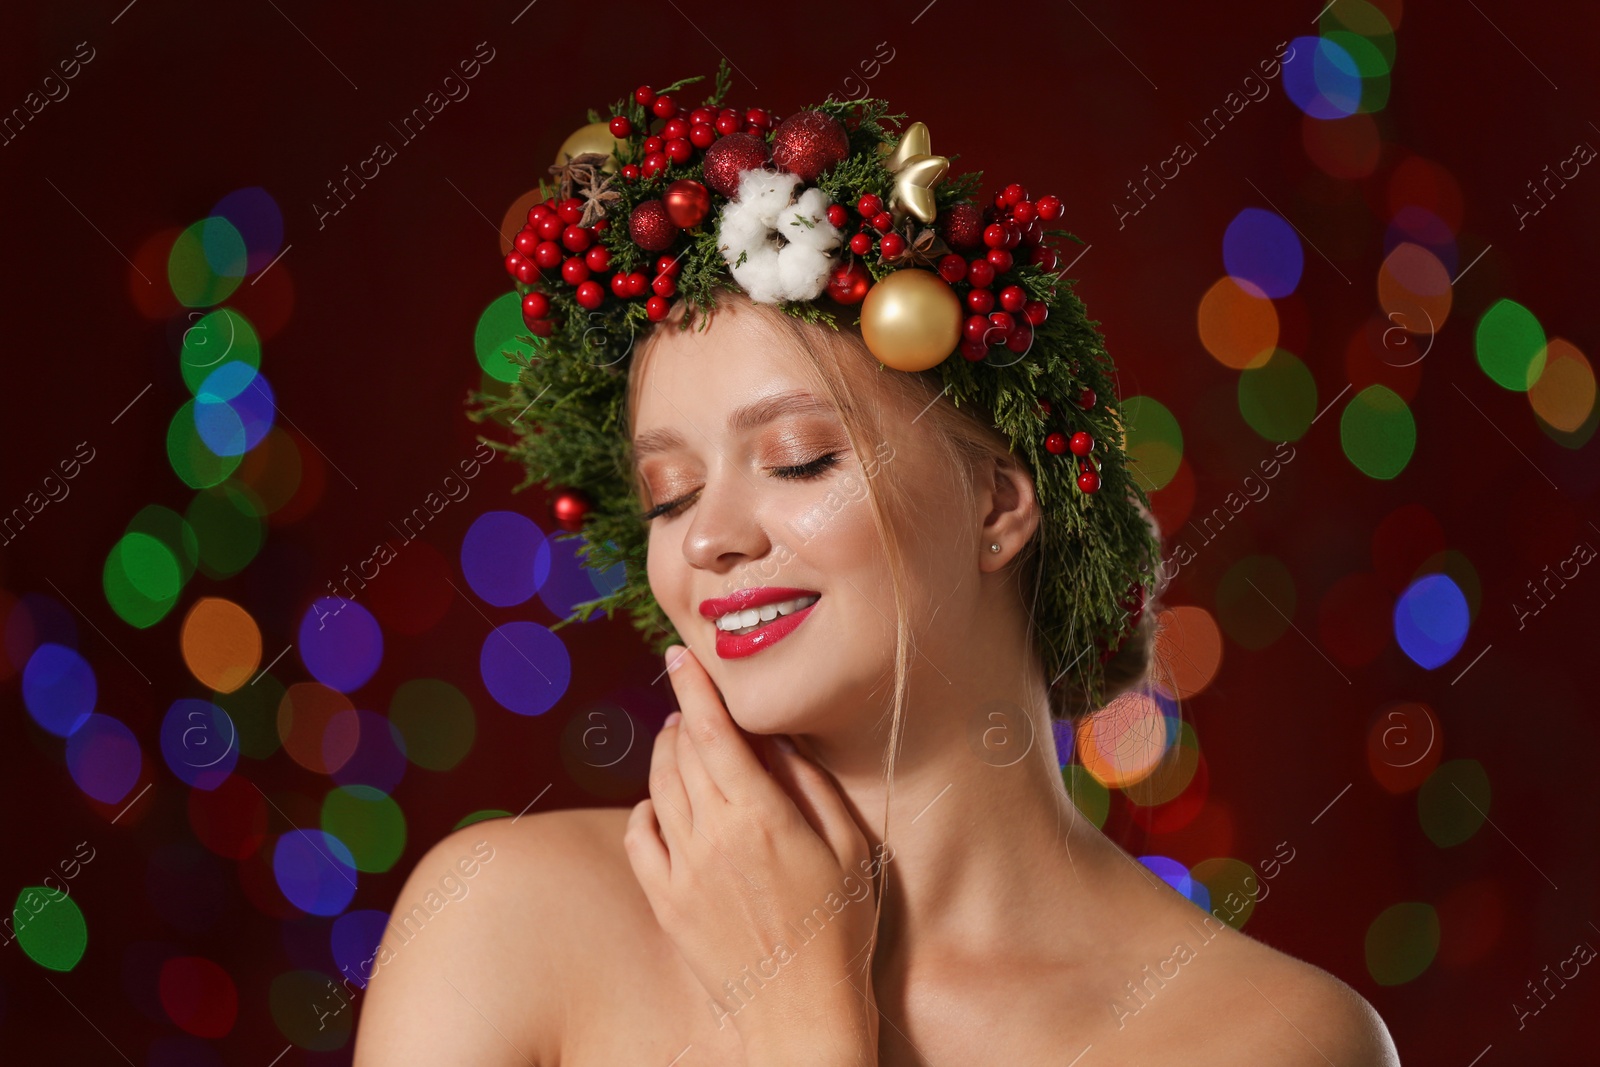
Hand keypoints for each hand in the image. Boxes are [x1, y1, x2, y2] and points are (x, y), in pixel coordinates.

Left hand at [624, 645, 884, 1061]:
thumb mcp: (849, 848)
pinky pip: (638, 837)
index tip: (681, 656)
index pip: (713, 731)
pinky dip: (644, 807)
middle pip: (681, 751)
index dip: (693, 687)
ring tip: (677, 738)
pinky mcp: (665, 903)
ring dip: (663, 752)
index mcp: (760, 816)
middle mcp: (712, 837)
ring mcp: (682, 871)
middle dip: (682, 715)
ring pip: (657, 787)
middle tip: (692, 700)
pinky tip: (660, 802)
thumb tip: (778, 739)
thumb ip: (811, 786)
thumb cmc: (840, 930)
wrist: (802, 1013)